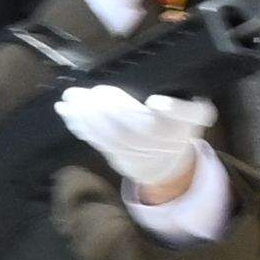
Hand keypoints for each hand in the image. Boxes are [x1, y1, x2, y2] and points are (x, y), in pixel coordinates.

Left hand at [55, 83, 217, 196]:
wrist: (166, 166)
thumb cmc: (177, 130)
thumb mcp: (194, 116)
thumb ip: (189, 108)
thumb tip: (160, 103)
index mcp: (172, 130)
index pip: (168, 121)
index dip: (165, 111)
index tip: (154, 102)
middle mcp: (150, 145)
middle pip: (126, 128)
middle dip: (104, 111)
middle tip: (86, 93)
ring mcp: (130, 153)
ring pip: (106, 135)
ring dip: (84, 117)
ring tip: (69, 99)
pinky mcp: (112, 156)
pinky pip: (94, 140)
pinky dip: (78, 125)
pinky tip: (65, 111)